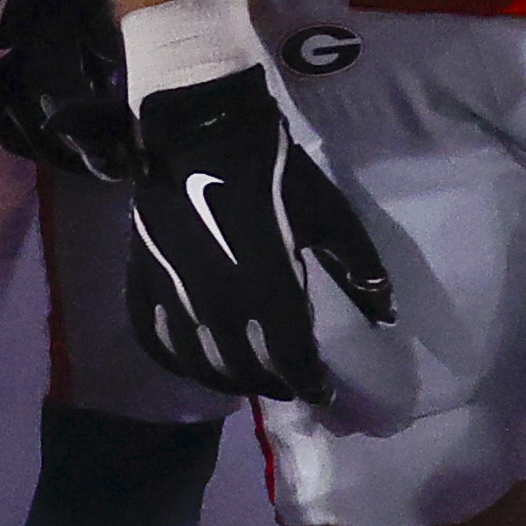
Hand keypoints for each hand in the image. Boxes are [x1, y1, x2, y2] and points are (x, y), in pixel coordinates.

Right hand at [118, 65, 392, 402]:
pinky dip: (172, 359)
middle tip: (292, 387)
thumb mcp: (329, 215)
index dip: (309, 382)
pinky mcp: (142, 276)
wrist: (200, 130)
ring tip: (250, 382)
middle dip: (273, 384)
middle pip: (244, 367)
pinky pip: (149, 334)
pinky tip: (190, 364)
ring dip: (227, 380)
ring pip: (196, 361)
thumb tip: (384, 312)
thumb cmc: (275, 170)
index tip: (325, 394)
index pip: (290, 356)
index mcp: (267, 286)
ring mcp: (172, 292)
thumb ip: (357, 266)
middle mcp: (216, 301)